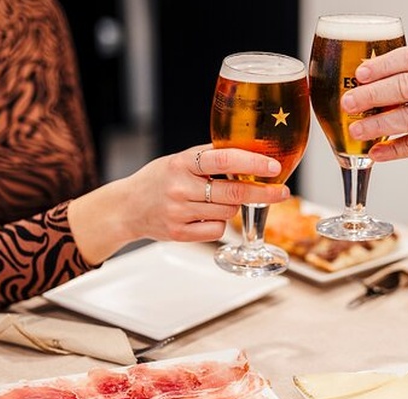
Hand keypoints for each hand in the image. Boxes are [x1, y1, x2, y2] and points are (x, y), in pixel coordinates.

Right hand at [69, 145, 289, 264]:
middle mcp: (179, 187)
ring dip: (233, 208)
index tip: (274, 167)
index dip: (252, 162)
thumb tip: (252, 155)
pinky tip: (205, 216)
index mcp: (182, 162)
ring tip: (217, 201)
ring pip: (228, 213)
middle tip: (281, 192)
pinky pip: (217, 231)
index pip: (223, 159)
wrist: (126, 207)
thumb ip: (210, 158)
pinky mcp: (179, 234)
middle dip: (262, 193)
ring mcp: (178, 212)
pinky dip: (219, 224)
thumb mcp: (180, 160)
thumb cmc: (159, 180)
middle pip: (233, 192)